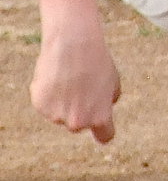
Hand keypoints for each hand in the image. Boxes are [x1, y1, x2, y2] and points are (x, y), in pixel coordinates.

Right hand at [29, 0, 120, 142]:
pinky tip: (55, 77)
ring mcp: (56, 116)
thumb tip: (103, 107)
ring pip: (61, 113)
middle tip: (82, 87)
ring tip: (69, 78)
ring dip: (64, 101)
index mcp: (99, 117)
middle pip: (79, 124)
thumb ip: (108, 100)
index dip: (104, 130)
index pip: (105, 136)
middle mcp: (77, 122)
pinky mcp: (40, 106)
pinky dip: (49, 94)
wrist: (74, 43)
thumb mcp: (113, 81)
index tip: (102, 128)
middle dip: (81, 110)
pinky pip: (46, 104)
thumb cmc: (97, 61)